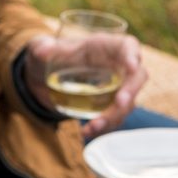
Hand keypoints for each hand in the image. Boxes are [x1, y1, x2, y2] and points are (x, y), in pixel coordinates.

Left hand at [24, 33, 147, 138]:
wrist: (42, 80)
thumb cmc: (48, 58)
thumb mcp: (40, 50)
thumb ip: (42, 48)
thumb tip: (44, 50)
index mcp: (103, 47)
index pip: (126, 46)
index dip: (132, 55)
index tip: (132, 66)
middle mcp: (114, 66)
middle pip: (137, 76)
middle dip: (131, 90)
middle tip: (120, 102)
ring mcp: (114, 88)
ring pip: (127, 102)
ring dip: (114, 116)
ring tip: (93, 126)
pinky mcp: (108, 106)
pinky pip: (114, 117)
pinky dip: (104, 126)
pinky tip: (87, 131)